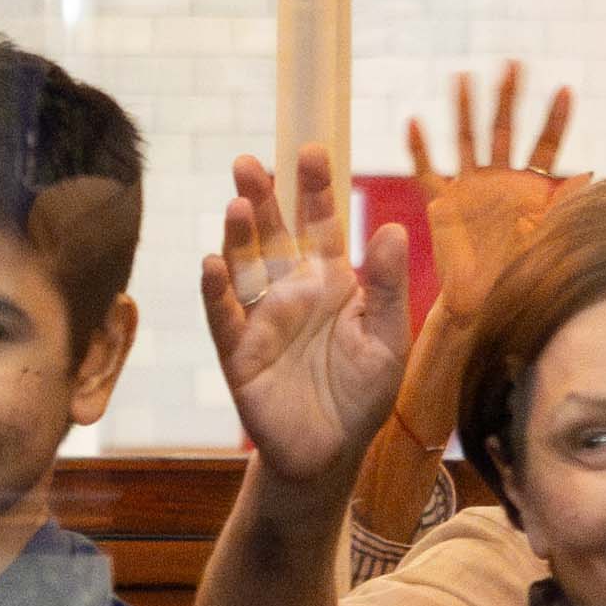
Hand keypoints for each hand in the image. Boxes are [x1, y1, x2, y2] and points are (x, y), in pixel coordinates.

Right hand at [198, 146, 413, 489]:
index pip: (320, 225)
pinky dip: (216, 291)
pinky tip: (212, 264)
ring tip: (236, 204)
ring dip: (237, 236)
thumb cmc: (363, 395)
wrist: (331, 454)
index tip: (311, 151)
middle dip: (261, 198)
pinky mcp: (239, 353)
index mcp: (332, 282)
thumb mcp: (389, 338)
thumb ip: (390, 286)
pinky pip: (223, 317)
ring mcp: (261, 319)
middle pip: (272, 235)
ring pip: (243, 267)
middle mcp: (291, 291)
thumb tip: (393, 226)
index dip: (314, 189)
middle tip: (250, 162)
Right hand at [403, 64, 576, 314]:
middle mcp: (499, 180)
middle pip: (504, 130)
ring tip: (463, 77)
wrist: (485, 303)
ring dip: (464, 110)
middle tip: (513, 64)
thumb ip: (566, 205)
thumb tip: (590, 172)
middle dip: (508, 98)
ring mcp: (468, 189)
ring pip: (465, 140)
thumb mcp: (550, 237)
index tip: (566, 90)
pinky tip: (413, 121)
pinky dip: (419, 149)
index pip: (545, 145)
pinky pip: (426, 173)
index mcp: (530, 187)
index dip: (555, 119)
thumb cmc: (522, 273)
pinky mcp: (441, 204)